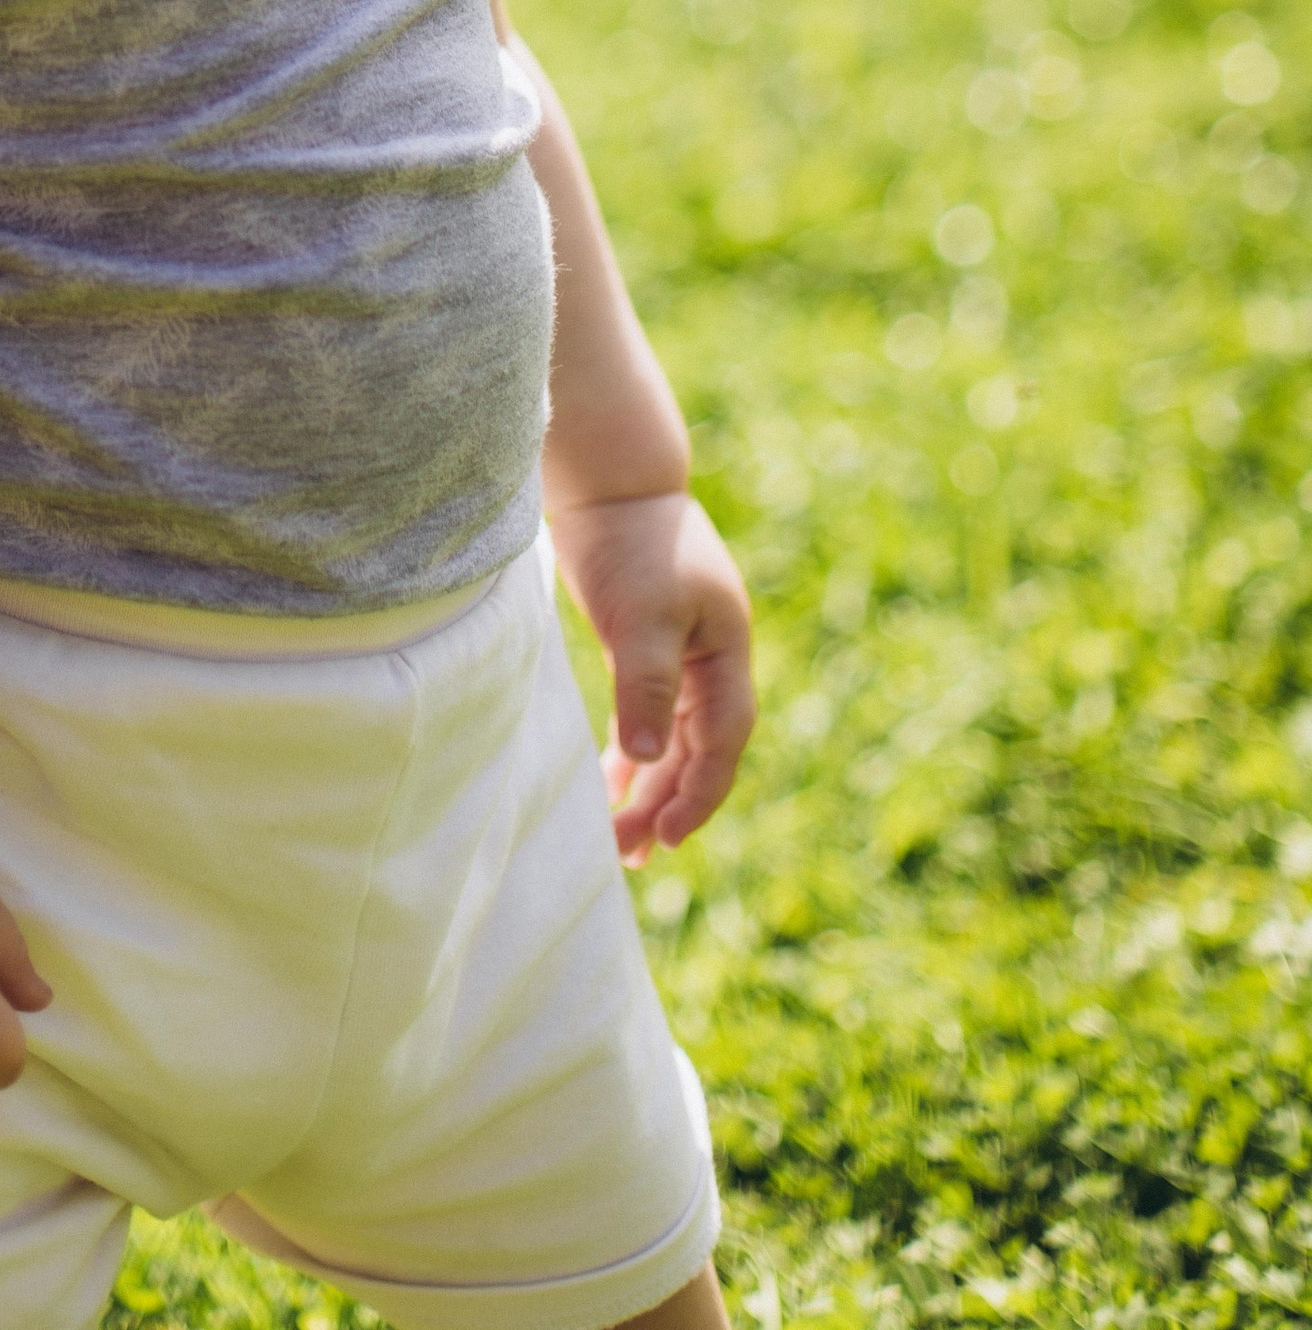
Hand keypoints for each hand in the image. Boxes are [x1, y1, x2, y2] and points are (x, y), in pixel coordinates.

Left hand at [549, 488, 753, 862]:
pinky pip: (652, 712)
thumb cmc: (630, 541)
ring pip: (674, 736)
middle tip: (631, 855)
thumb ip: (647, 686)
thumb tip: (651, 760)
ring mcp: (683, 649)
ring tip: (622, 837)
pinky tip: (612, 779)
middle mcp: (712, 657)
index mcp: (725, 651)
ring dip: (651, 784)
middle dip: (668, 803)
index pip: (722, 742)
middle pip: (698, 749)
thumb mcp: (641, 616)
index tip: (668, 837)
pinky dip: (635, 747)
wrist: (609, 479)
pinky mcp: (648, 640)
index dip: (700, 794)